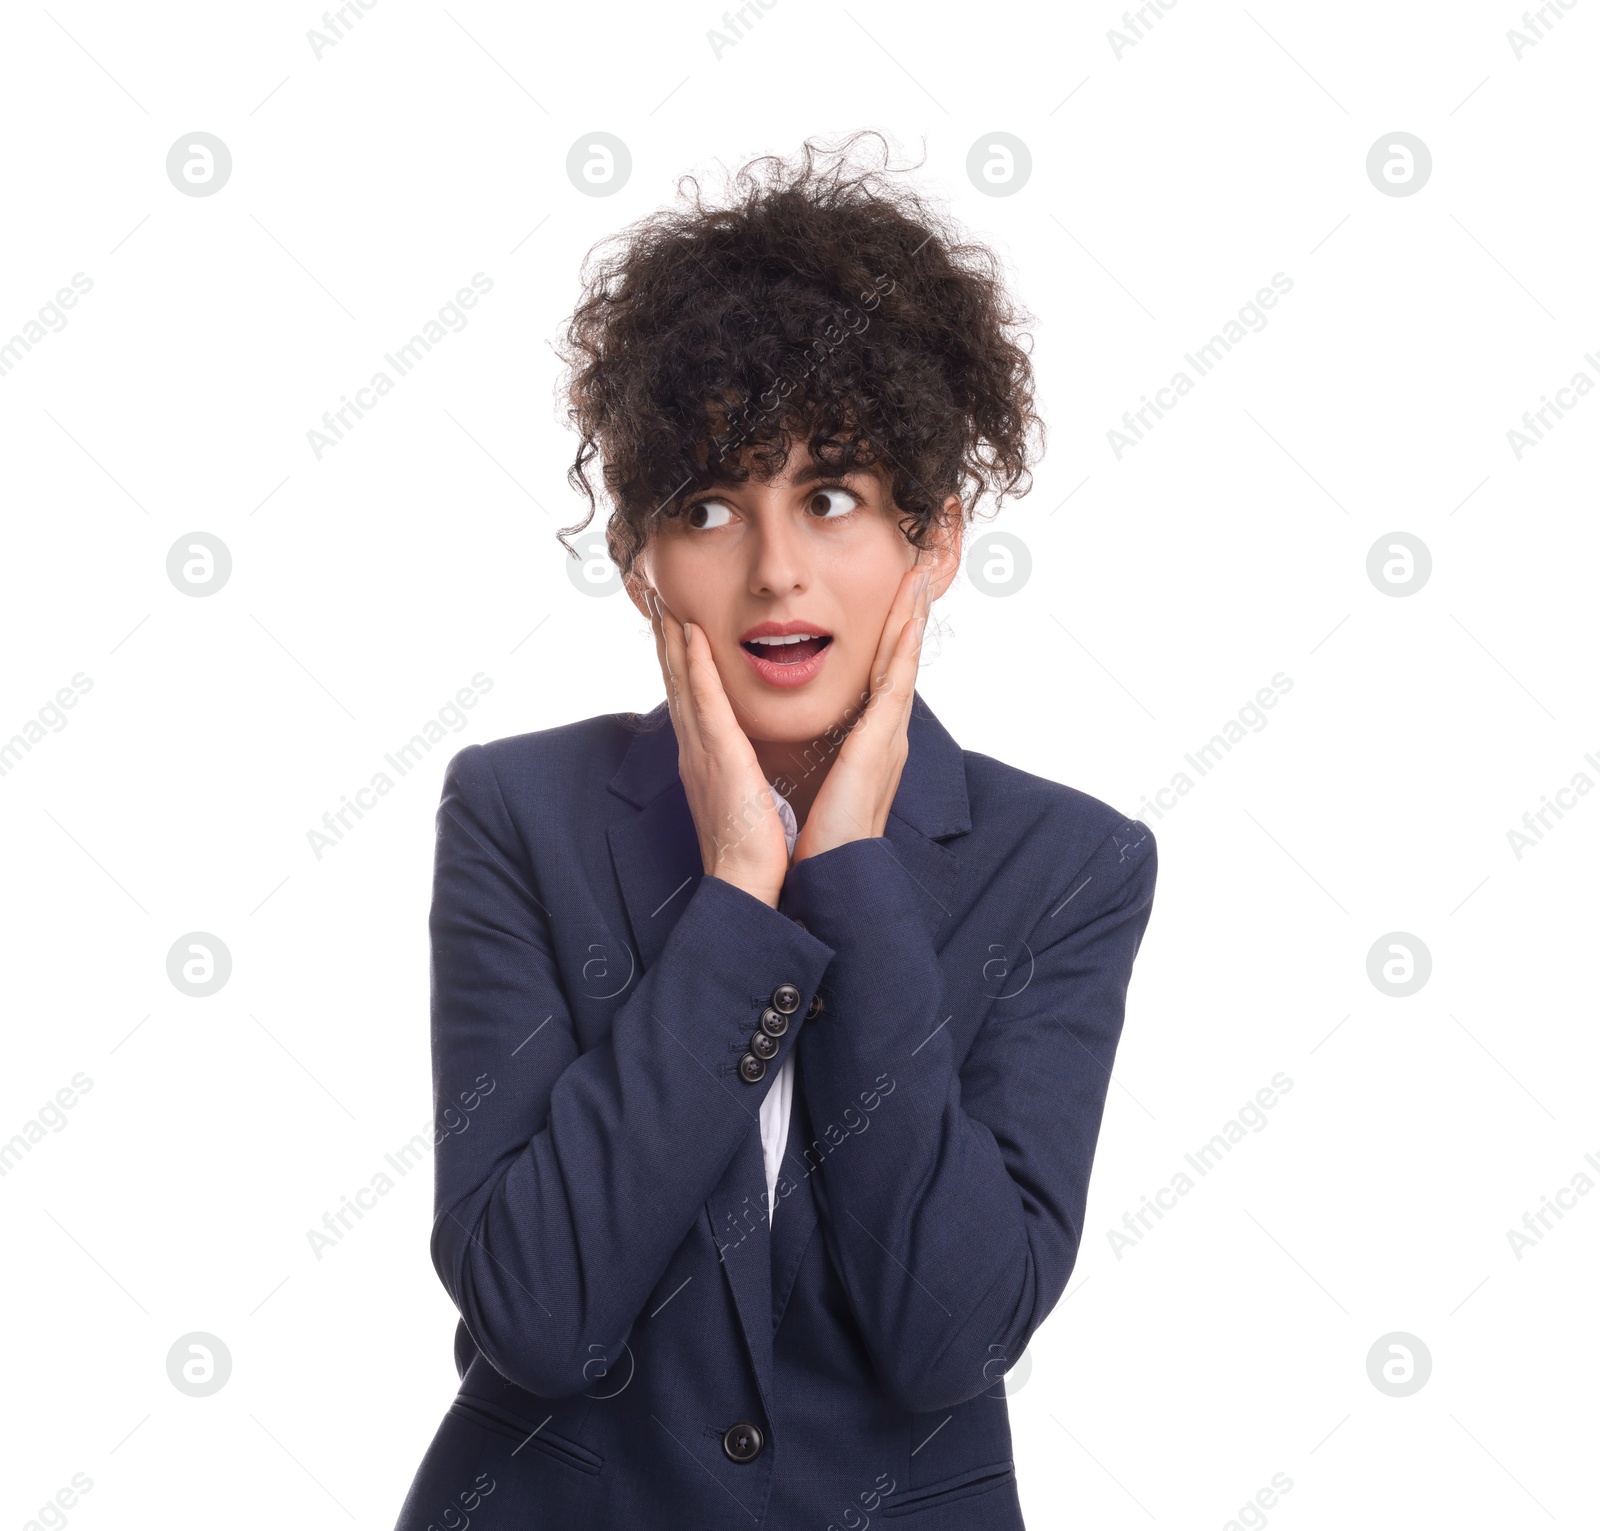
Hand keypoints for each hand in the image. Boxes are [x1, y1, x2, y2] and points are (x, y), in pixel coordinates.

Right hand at [644, 587, 790, 907]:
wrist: (749, 883)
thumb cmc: (756, 848)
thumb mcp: (747, 797)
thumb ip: (743, 769)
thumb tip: (749, 755)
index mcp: (706, 758)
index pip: (690, 697)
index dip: (679, 659)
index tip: (675, 623)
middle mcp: (695, 748)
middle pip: (675, 681)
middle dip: (665, 640)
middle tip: (656, 598)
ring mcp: (700, 750)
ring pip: (682, 682)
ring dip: (673, 639)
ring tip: (666, 601)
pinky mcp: (716, 756)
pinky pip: (703, 701)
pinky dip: (693, 666)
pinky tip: (690, 635)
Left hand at [792, 566, 929, 864]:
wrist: (829, 877)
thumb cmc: (817, 840)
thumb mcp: (818, 784)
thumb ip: (820, 757)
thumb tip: (806, 741)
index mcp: (868, 744)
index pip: (882, 678)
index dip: (890, 638)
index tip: (894, 602)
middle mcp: (885, 737)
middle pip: (899, 663)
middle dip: (909, 618)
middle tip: (917, 574)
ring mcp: (887, 739)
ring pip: (902, 665)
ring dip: (911, 621)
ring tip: (918, 582)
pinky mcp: (880, 747)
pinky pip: (895, 687)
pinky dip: (903, 651)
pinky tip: (908, 623)